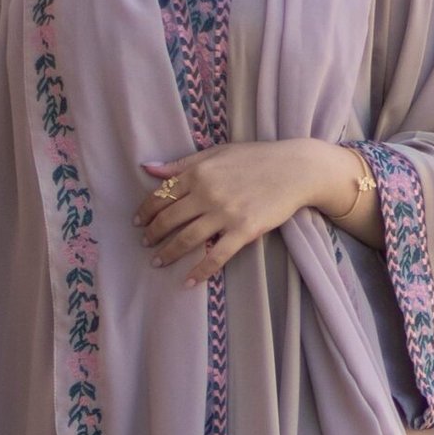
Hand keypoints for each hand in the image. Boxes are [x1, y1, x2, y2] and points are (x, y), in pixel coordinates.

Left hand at [133, 140, 366, 285]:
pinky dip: (200, 271)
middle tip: (145, 243)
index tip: (138, 222)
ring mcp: (225, 214)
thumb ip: (182, 163)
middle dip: (153, 234)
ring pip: (187, 239)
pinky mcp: (244, 231)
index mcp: (198, 173)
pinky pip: (216, 256)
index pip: (162, 195)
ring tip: (157, 261)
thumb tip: (148, 168)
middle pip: (169, 219)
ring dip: (168, 253)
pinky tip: (188, 282)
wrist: (295, 169)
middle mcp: (207, 193)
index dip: (146, 211)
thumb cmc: (256, 158)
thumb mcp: (216, 152)